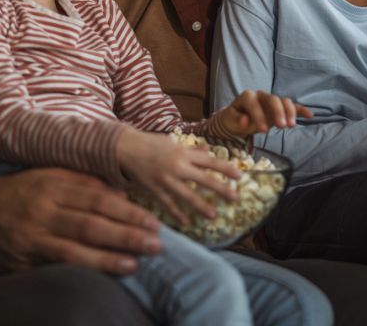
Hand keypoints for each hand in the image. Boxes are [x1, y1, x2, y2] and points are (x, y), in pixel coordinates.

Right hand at [0, 167, 161, 274]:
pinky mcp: (23, 261)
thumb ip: (86, 182)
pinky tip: (102, 275)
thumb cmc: (21, 189)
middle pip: (92, 225)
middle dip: (126, 235)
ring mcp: (33, 239)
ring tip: (135, 263)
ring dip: (108, 258)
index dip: (127, 211)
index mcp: (54, 186)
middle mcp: (45, 211)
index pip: (98, 199)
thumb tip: (122, 195)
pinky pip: (56, 267)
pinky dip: (82, 271)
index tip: (152, 220)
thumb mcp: (51, 174)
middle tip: (156, 243)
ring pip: (75, 250)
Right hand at [117, 130, 240, 223]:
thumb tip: (208, 150)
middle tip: (235, 198)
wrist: (126, 148)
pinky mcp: (154, 190)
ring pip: (187, 196)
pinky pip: (168, 204)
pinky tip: (186, 222)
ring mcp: (166, 180)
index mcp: (183, 152)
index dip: (226, 169)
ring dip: (201, 206)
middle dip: (220, 189)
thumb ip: (191, 149)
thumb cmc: (151, 143)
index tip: (240, 176)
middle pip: (203, 179)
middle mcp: (177, 166)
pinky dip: (177, 213)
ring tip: (213, 215)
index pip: (210, 161)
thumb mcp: (173, 142)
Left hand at [218, 90, 312, 137]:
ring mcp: (272, 101)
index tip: (262, 131)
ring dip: (289, 112)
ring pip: (284, 101)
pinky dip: (300, 110)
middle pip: (273, 99)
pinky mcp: (279, 108)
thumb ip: (237, 119)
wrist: (238, 117)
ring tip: (291, 126)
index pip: (254, 102)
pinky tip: (310, 115)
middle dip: (278, 112)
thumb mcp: (230, 120)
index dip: (258, 115)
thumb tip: (245, 121)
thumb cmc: (234, 118)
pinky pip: (292, 106)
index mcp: (248, 96)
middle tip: (281, 127)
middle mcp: (262, 95)